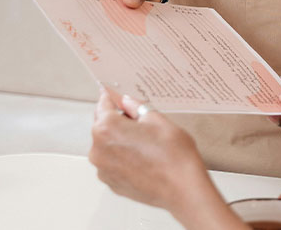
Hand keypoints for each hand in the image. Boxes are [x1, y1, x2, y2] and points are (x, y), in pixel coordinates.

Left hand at [89, 90, 246, 229]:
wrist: (182, 187)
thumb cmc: (173, 155)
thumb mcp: (158, 119)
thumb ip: (136, 107)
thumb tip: (127, 102)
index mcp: (107, 129)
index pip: (103, 105)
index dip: (111, 97)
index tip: (114, 93)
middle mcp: (98, 150)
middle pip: (103, 126)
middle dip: (118, 120)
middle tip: (141, 119)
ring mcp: (103, 169)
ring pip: (108, 145)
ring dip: (121, 140)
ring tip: (147, 142)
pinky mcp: (112, 182)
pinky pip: (113, 162)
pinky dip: (124, 157)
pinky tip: (144, 156)